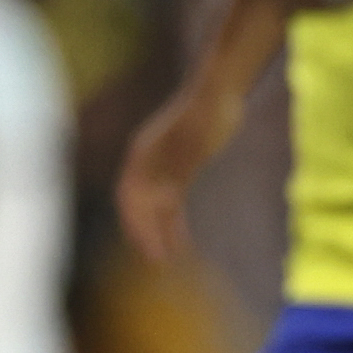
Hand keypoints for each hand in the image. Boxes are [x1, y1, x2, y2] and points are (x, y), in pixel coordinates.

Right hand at [117, 90, 232, 264]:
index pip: (131, 198)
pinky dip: (173, 221)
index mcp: (143, 156)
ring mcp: (163, 166)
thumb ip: (179, 163)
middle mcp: (147, 163)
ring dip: (158, 231)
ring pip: (154, 206)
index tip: (148, 247)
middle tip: (157, 262)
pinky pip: (171, 201)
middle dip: (144, 233)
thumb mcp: (195, 139)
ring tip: (167, 258)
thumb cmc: (208, 111)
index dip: (136, 224)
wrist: (221, 90)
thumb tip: (163, 194)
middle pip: (139, 206)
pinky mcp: (181, 168)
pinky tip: (181, 239)